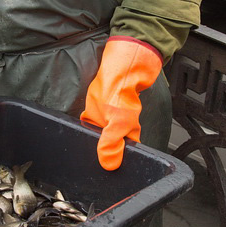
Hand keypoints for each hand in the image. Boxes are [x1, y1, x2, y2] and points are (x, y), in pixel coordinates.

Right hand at [81, 37, 161, 170]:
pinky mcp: (120, 95)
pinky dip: (135, 112)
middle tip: (129, 129)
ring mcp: (108, 102)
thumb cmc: (117, 88)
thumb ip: (111, 145)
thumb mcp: (116, 124)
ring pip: (123, 123)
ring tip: (133, 115)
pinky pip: (129, 111)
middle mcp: (96, 111)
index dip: (110, 147)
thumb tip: (108, 164)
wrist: (131, 62)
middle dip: (124, 134)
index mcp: (88, 118)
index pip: (98, 142)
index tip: (119, 149)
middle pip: (113, 133)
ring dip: (132, 123)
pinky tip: (136, 108)